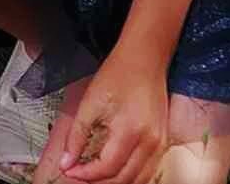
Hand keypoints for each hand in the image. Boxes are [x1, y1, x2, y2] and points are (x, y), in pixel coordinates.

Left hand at [47, 47, 168, 183]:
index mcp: (130, 132)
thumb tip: (66, 162)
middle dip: (98, 181)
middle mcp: (150, 144)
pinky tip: (115, 171)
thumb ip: (77, 135)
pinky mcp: (163, 142)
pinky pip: (148, 170)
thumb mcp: (90, 102)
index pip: (107, 168)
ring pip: (139, 179)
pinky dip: (131, 176)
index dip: (85, 174)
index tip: (68, 171)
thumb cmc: (116, 75)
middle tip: (78, 174)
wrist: (144, 59)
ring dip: (116, 182)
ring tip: (93, 176)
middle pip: (124, 178)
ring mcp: (160, 145)